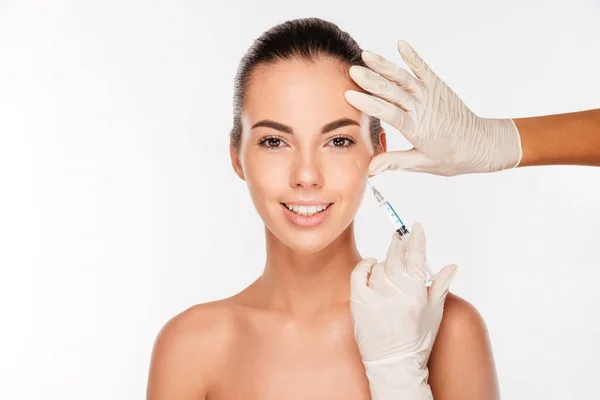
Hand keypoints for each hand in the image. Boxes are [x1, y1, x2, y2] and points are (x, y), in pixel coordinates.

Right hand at [345, 40, 521, 176]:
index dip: (369, 103)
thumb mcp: (421, 164)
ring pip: (403, 77)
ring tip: (366, 55)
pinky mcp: (437, 86)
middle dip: (371, 80)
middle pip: (392, 91)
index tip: (350, 95)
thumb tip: (370, 169)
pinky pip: (422, 69)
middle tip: (352, 71)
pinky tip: (401, 44)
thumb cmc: (451, 157)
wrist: (480, 144)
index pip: (388, 113)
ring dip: (384, 65)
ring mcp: (429, 95)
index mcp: (415, 128)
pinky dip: (412, 56)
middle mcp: (421, 108)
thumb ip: (394, 162)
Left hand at [350, 223, 456, 398]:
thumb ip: (440, 286)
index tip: (416, 228)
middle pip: (396, 256)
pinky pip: (359, 274)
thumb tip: (451, 266)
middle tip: (400, 236)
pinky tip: (370, 266)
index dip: (417, 239)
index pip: (417, 257)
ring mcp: (376, 297)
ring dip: (385, 262)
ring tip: (390, 268)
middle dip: (399, 243)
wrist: (393, 365)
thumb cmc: (416, 342)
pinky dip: (364, 266)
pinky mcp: (359, 302)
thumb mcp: (434, 314)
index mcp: (417, 294)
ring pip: (380, 266)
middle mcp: (396, 293)